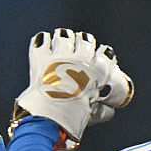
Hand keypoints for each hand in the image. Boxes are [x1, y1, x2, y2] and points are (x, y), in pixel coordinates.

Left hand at [10, 29, 132, 148]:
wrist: (51, 113)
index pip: (105, 54)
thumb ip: (103, 111)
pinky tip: (44, 41)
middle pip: (86, 39)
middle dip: (84, 41)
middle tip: (81, 44)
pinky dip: (43, 40)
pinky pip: (42, 40)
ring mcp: (60, 55)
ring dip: (64, 37)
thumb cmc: (73, 115)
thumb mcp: (94, 115)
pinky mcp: (41, 57)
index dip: (104, 54)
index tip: (103, 55)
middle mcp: (80, 59)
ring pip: (65, 35)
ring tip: (63, 38)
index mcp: (96, 71)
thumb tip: (109, 111)